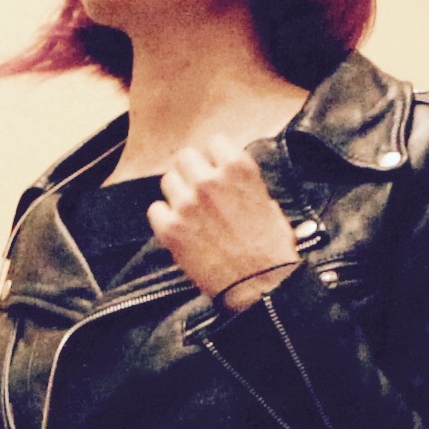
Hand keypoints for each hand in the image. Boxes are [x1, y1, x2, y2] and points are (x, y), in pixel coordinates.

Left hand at [148, 135, 301, 309]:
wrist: (260, 287)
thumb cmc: (272, 249)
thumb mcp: (268, 203)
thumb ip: (243, 184)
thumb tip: (229, 179)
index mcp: (238, 169)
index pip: (215, 142)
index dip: (216, 157)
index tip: (218, 169)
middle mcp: (209, 180)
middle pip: (185, 157)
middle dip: (193, 171)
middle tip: (200, 190)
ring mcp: (186, 204)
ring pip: (168, 180)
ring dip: (178, 193)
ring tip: (191, 211)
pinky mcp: (170, 229)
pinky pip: (156, 209)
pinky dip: (165, 218)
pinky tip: (180, 228)